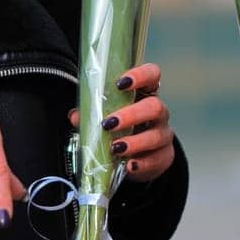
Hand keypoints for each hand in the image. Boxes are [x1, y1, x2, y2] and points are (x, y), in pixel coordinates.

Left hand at [66, 63, 176, 182]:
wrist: (133, 157)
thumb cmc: (117, 128)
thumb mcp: (103, 117)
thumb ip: (90, 114)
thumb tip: (75, 116)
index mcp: (144, 93)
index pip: (152, 74)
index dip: (140, 75)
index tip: (120, 84)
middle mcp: (158, 111)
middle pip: (155, 106)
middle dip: (131, 115)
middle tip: (109, 124)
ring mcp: (163, 133)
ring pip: (157, 135)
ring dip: (135, 142)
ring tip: (115, 148)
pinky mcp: (165, 155)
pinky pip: (158, 159)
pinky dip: (143, 163)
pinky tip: (129, 165)